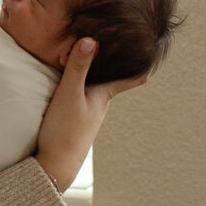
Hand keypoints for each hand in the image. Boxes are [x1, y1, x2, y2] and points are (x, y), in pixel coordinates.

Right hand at [35, 38, 148, 191]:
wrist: (55, 166)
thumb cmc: (65, 131)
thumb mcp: (69, 94)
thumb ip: (78, 67)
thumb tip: (91, 40)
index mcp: (103, 95)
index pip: (130, 79)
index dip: (141, 65)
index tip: (150, 51)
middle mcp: (99, 103)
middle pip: (111, 78)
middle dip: (113, 61)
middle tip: (115, 41)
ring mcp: (88, 113)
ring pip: (96, 85)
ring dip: (94, 70)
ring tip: (89, 52)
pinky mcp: (74, 119)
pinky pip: (82, 93)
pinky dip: (81, 80)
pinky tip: (70, 77)